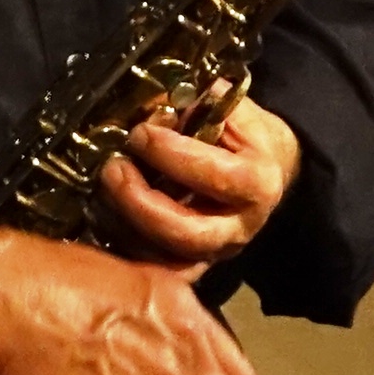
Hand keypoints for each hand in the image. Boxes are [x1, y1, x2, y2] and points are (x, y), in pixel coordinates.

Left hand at [98, 95, 300, 268]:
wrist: (269, 172)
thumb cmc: (245, 139)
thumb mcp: (235, 113)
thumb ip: (200, 107)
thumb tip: (156, 106)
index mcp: (257, 184)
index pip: (213, 175)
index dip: (171, 154)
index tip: (140, 133)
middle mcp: (239, 228)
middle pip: (188, 232)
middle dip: (142, 202)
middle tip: (113, 169)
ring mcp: (216, 252)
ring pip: (168, 259)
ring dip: (128, 226)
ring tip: (104, 191)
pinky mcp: (195, 264)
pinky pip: (157, 269)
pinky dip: (128, 246)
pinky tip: (107, 217)